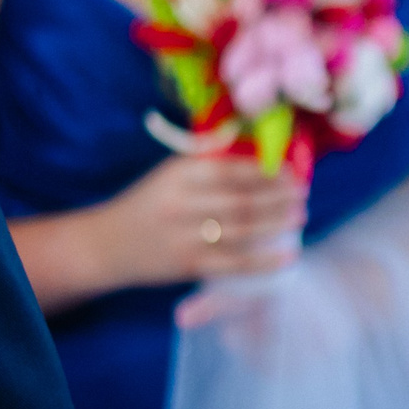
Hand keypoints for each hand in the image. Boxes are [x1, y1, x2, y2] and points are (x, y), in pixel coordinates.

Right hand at [86, 155, 304, 292]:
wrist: (106, 245)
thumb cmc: (150, 202)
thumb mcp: (171, 173)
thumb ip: (209, 160)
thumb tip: (256, 142)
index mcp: (178, 176)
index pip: (229, 171)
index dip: (265, 171)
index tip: (291, 170)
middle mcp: (180, 205)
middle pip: (240, 201)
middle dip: (277, 197)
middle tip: (303, 193)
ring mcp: (184, 238)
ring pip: (241, 231)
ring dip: (276, 223)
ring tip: (300, 216)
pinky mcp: (188, 266)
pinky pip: (234, 264)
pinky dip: (264, 261)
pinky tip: (288, 255)